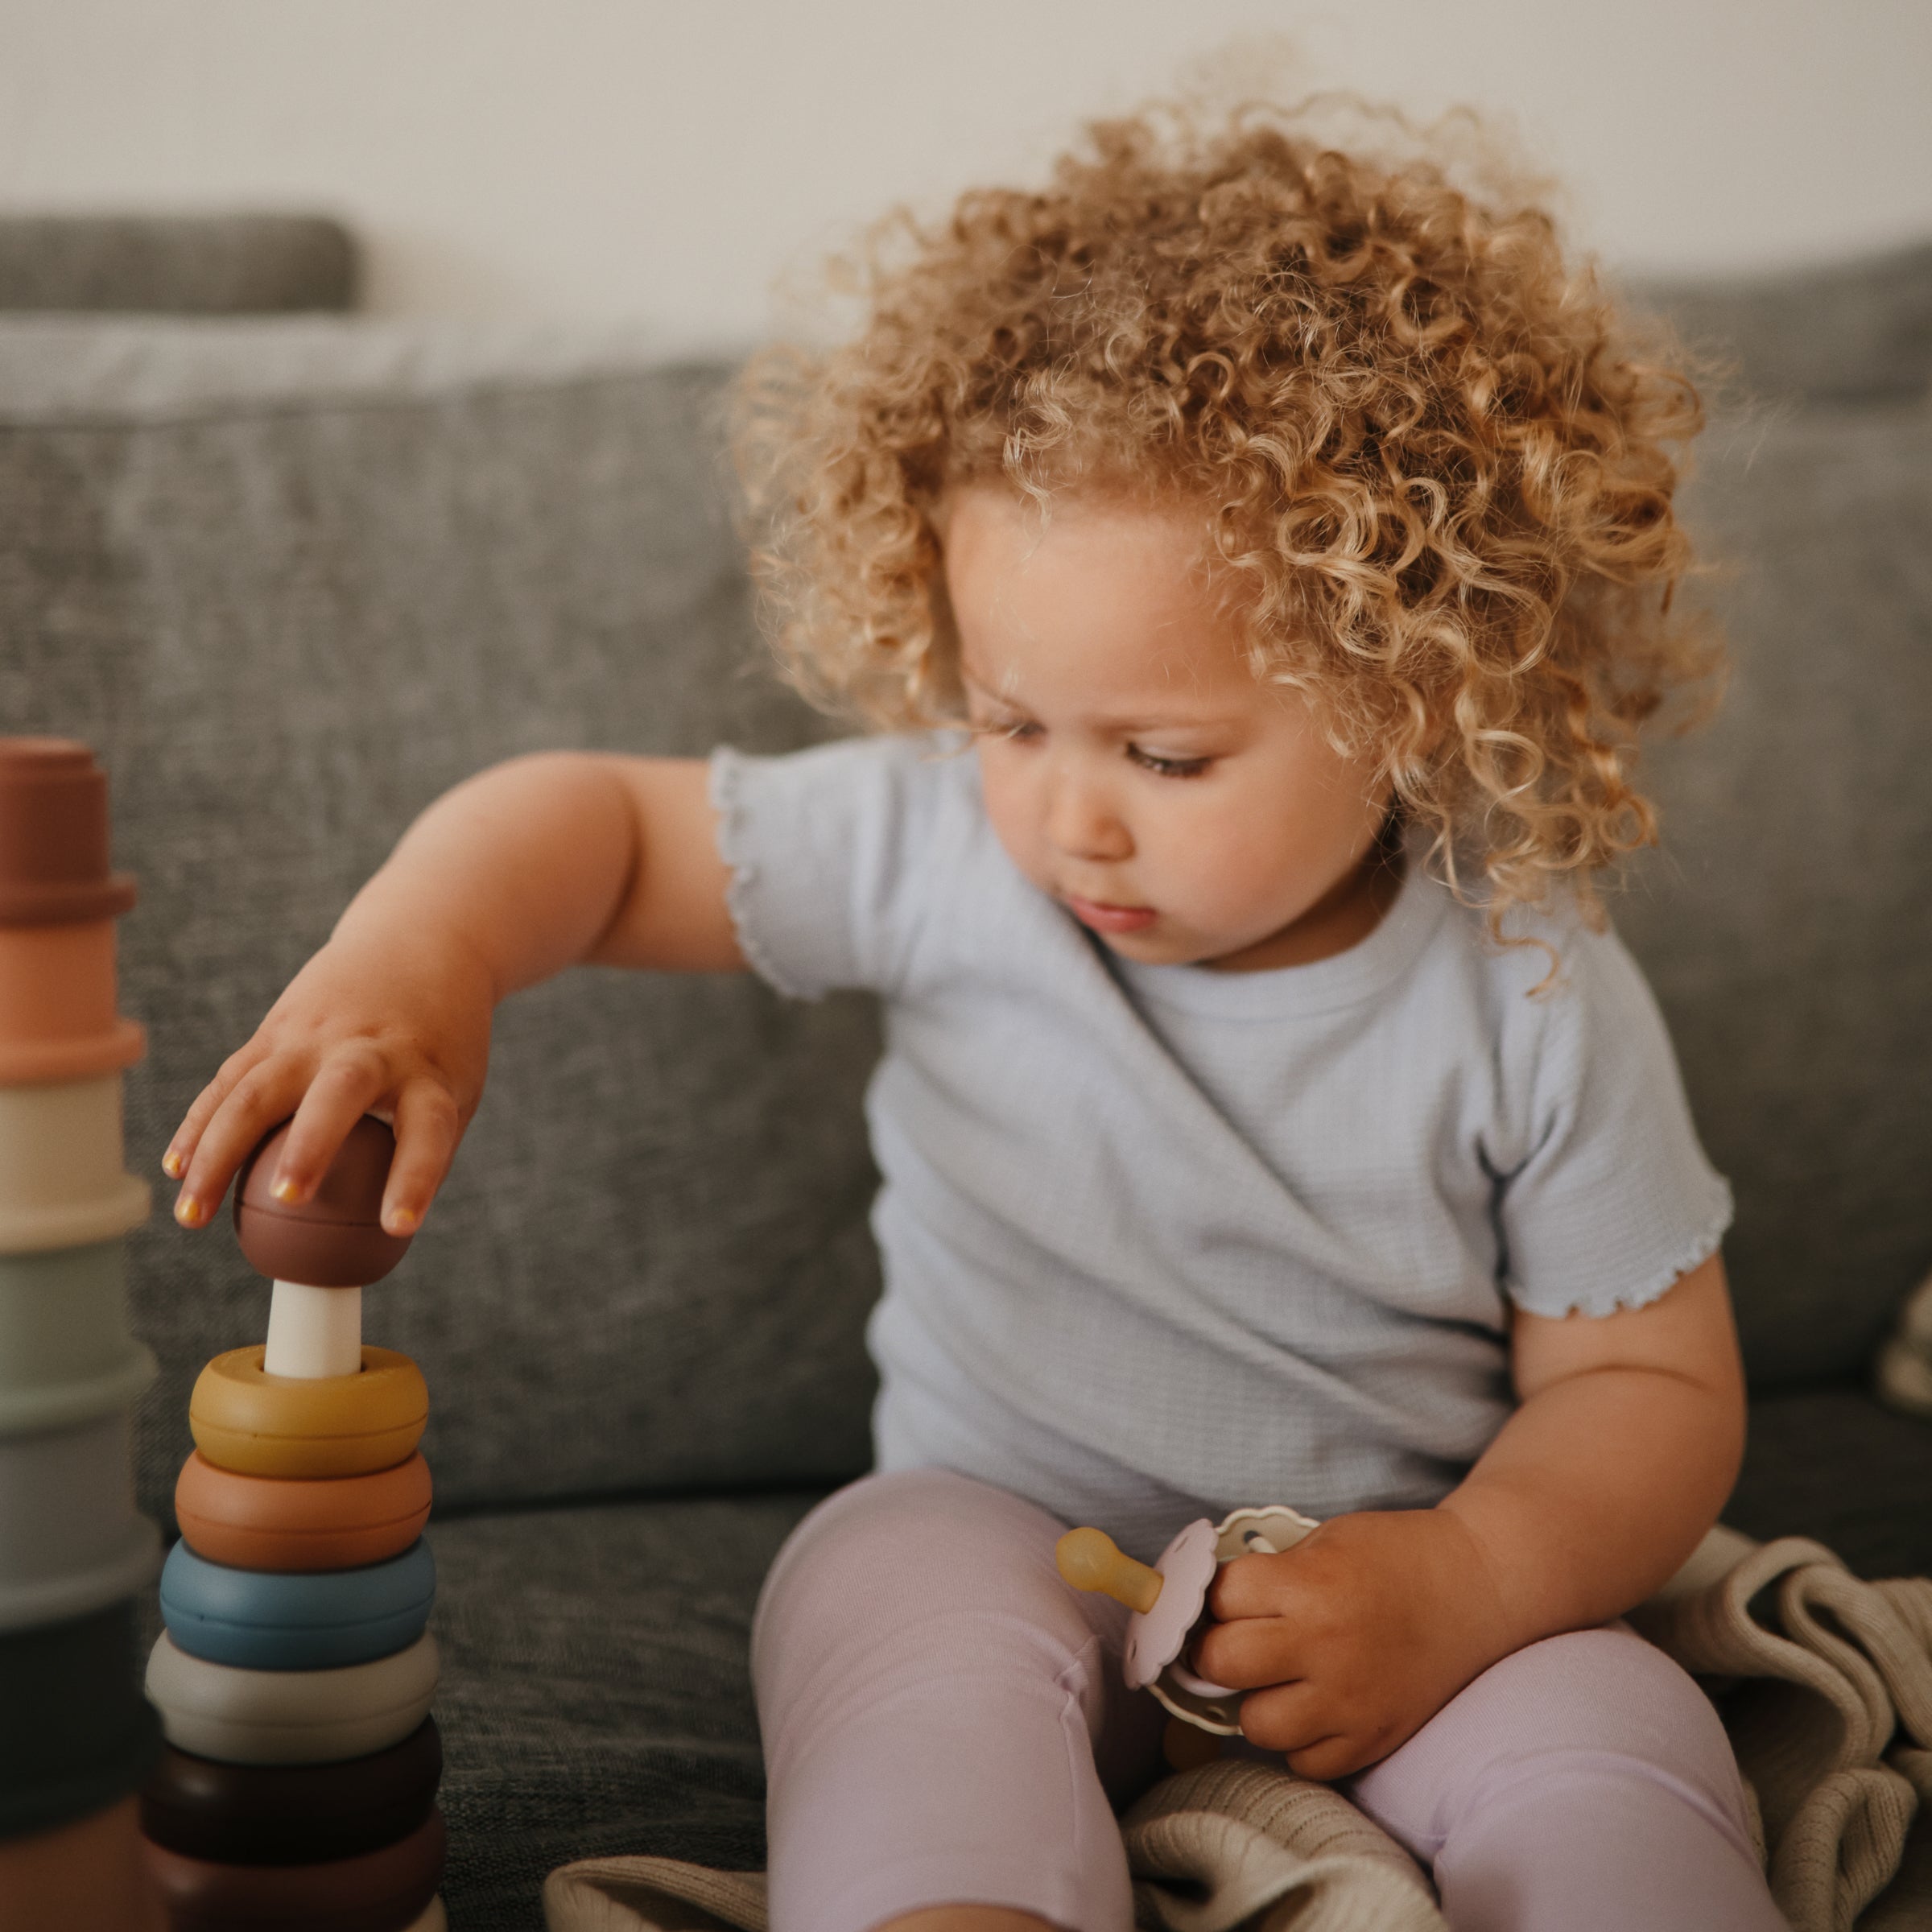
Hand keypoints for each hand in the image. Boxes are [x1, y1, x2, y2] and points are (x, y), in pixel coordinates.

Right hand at [163, 925, 494, 1239]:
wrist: (421, 945)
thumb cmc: (440, 1043)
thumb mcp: (455, 1090)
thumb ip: (423, 1152)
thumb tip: (378, 1240)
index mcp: (429, 1073)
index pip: (428, 1129)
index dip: (414, 1178)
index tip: (399, 1226)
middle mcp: (371, 1049)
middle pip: (339, 1092)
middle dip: (310, 1145)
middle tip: (287, 1199)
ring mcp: (317, 1034)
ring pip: (258, 1089)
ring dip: (219, 1152)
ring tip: (192, 1216)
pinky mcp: (277, 1028)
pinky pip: (230, 1080)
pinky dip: (200, 1125)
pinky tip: (177, 1169)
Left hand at [1191, 1507, 1516, 1780]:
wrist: (1476, 1588)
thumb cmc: (1396, 1556)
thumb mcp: (1325, 1540)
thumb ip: (1271, 1574)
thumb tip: (1211, 1605)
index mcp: (1310, 1585)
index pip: (1221, 1599)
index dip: (1216, 1597)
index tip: (1225, 1599)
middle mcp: (1325, 1647)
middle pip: (1223, 1663)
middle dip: (1217, 1649)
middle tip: (1233, 1641)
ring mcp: (1350, 1701)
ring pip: (1257, 1724)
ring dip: (1257, 1701)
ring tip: (1278, 1679)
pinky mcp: (1374, 1739)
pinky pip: (1305, 1762)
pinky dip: (1300, 1740)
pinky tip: (1313, 1707)